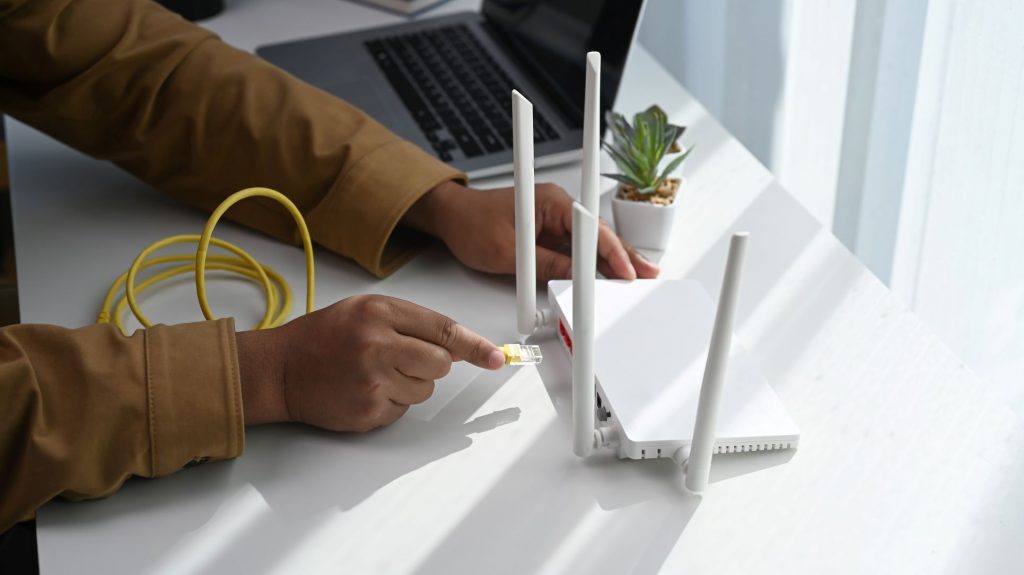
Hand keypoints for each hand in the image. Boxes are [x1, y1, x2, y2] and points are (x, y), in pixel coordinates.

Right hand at [236, 295, 504, 430]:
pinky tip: (365, 390)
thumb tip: (456, 345)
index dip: (474, 345)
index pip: (443, 330)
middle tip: (400, 358)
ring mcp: (373, 381)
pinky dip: (391, 402)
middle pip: (440, 363)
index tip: (496, 357)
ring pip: (425, 390)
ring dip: (409, 384)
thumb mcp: (365, 310)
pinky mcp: (368, 411)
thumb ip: (410, 322)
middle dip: (431, 364)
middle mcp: (378, 345)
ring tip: (375, 373)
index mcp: (379, 313)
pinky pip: (403, 410)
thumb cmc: (323, 337)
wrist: (280, 370)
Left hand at [404, 181, 659, 280]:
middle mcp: (557, 205)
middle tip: (648, 274)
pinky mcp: (548, 228)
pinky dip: (591, 260)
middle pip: (597, 234)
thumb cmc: (470, 225)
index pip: (591, 229)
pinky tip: (607, 273)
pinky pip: (575, 246)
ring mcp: (554, 217)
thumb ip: (546, 265)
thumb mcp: (509, 254)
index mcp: (550, 201)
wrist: (450, 217)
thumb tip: (576, 279)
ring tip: (636, 277)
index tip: (626, 272)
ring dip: (610, 259)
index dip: (612, 253)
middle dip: (623, 255)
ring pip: (589, 241)